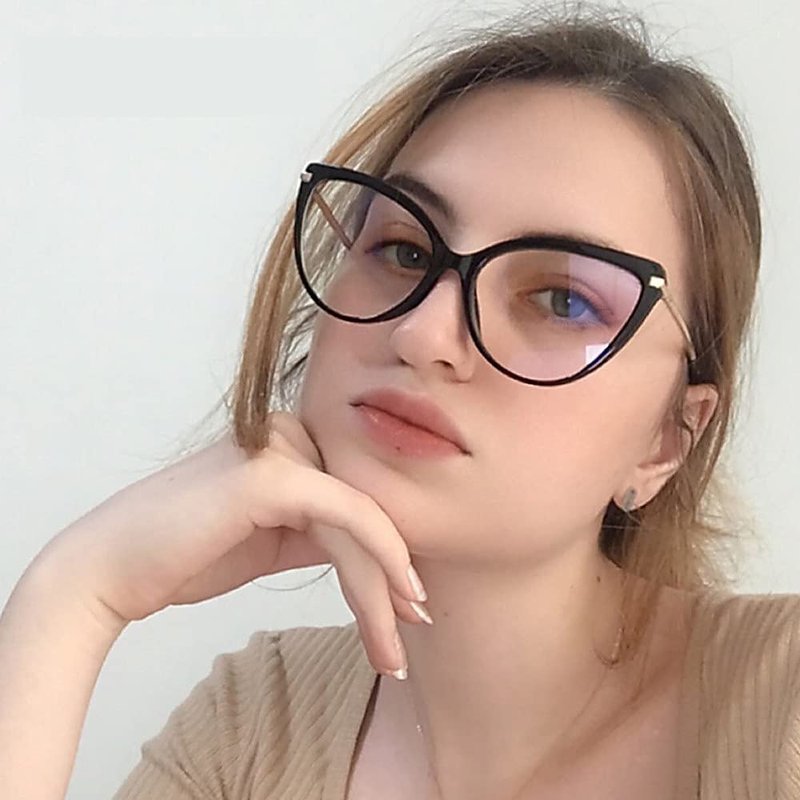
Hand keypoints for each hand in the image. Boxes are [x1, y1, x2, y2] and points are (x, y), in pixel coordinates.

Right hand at [31, 412, 428, 674]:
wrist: (110, 570)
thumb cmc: (182, 556)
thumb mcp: (268, 540)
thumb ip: (317, 532)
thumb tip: (375, 554)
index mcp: (287, 443)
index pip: (354, 499)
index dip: (388, 553)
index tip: (407, 606)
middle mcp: (289, 433)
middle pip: (362, 510)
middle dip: (391, 578)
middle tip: (412, 631)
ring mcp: (280, 446)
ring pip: (360, 521)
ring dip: (384, 588)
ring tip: (395, 648)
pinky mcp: (271, 473)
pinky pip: (349, 515)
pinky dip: (380, 558)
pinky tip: (395, 601)